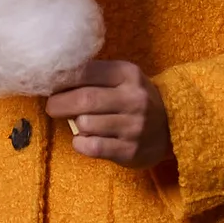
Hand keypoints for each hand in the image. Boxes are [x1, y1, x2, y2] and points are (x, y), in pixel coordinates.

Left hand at [45, 61, 171, 169]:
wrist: (172, 127)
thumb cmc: (135, 99)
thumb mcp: (122, 78)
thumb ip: (94, 75)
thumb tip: (55, 77)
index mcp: (128, 75)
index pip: (85, 72)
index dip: (62, 79)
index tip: (51, 85)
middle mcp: (134, 99)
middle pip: (84, 99)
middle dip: (59, 104)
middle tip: (52, 107)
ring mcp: (134, 126)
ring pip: (85, 124)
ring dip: (75, 124)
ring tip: (80, 123)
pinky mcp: (130, 151)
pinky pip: (92, 147)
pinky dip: (80, 143)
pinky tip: (83, 139)